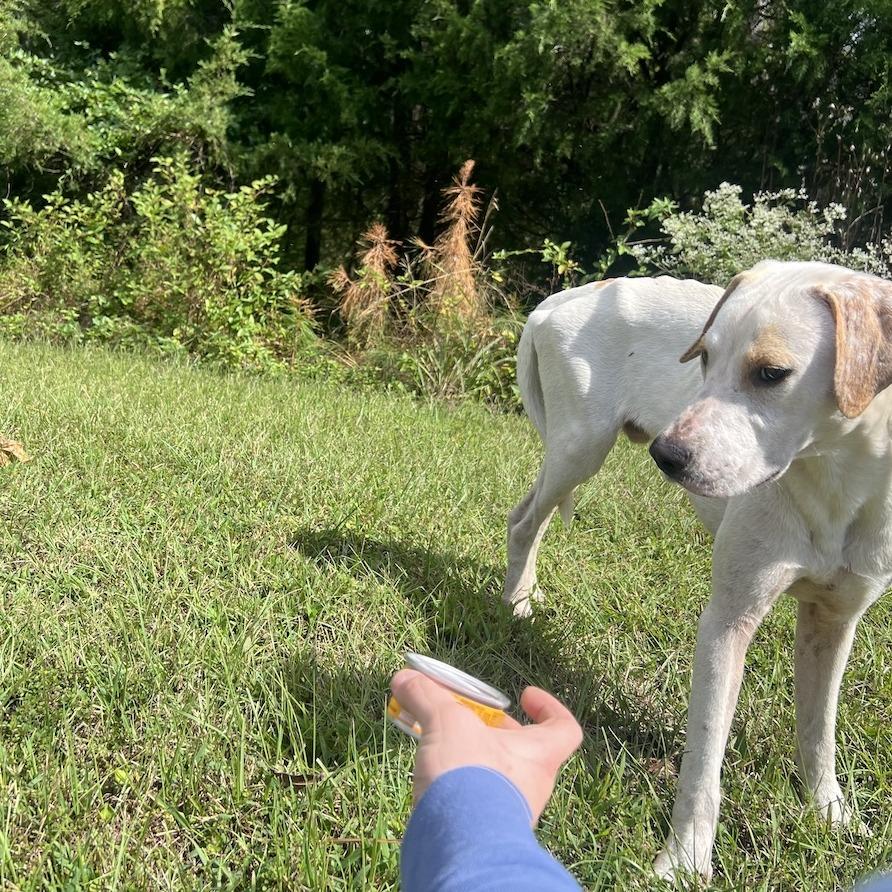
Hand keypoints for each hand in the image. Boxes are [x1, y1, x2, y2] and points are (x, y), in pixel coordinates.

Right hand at [390, 669, 582, 823]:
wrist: (459, 846)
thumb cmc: (470, 776)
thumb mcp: (446, 722)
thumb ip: (427, 697)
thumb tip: (404, 677)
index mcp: (538, 756)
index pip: (565, 729)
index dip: (549, 707)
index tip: (524, 694)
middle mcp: (530, 785)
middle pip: (520, 750)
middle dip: (492, 731)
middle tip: (466, 718)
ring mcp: (507, 812)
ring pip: (494, 775)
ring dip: (469, 756)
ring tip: (436, 741)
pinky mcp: (480, 831)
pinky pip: (472, 799)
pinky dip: (454, 782)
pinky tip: (430, 772)